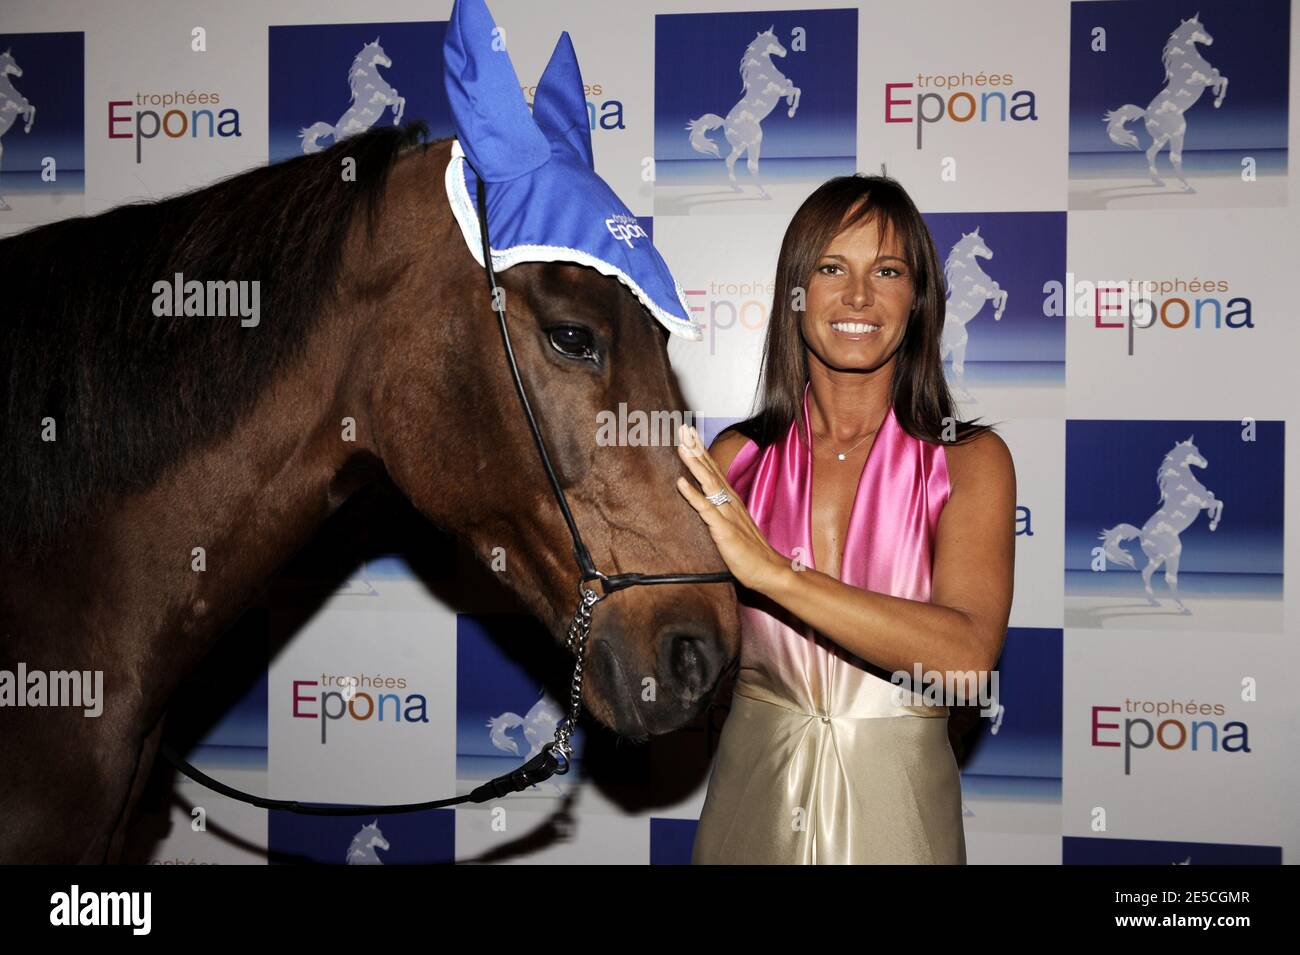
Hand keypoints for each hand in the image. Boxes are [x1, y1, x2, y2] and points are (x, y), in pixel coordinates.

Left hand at [674, 424, 788, 592]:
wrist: (768, 570)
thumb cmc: (749, 550)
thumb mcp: (733, 525)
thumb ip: (722, 511)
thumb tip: (708, 499)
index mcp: (731, 499)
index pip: (713, 469)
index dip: (700, 450)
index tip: (689, 432)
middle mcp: (730, 501)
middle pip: (710, 469)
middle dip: (696, 448)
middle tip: (682, 427)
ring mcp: (727, 514)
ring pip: (708, 483)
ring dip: (694, 463)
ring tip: (681, 446)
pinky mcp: (724, 529)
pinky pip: (706, 509)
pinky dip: (693, 494)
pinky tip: (681, 482)